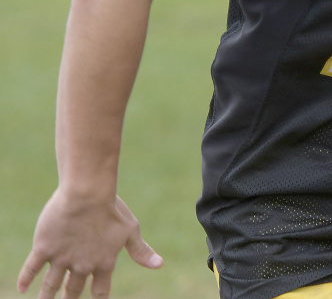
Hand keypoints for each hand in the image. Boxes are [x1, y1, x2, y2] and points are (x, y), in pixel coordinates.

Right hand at [18, 191, 161, 298]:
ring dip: (46, 297)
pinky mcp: (44, 248)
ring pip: (51, 286)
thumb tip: (160, 265)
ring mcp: (61, 258)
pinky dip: (26, 279)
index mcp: (103, 263)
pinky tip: (22, 289)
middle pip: (73, 291)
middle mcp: (82, 266)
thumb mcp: (130, 230)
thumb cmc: (112, 208)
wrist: (88, 193)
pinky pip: (31, 268)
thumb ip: (141, 251)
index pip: (99, 291)